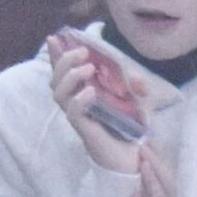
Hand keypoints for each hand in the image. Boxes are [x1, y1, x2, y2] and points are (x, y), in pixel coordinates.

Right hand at [48, 40, 149, 175]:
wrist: (135, 158)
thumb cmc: (133, 130)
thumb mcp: (141, 102)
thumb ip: (138, 87)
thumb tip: (136, 78)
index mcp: (85, 93)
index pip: (65, 73)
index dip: (57, 56)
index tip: (55, 38)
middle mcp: (77, 104)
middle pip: (55, 81)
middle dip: (63, 62)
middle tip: (81, 52)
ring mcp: (79, 117)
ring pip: (58, 94)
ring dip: (69, 77)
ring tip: (88, 69)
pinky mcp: (85, 129)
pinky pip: (73, 113)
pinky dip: (79, 100)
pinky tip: (91, 92)